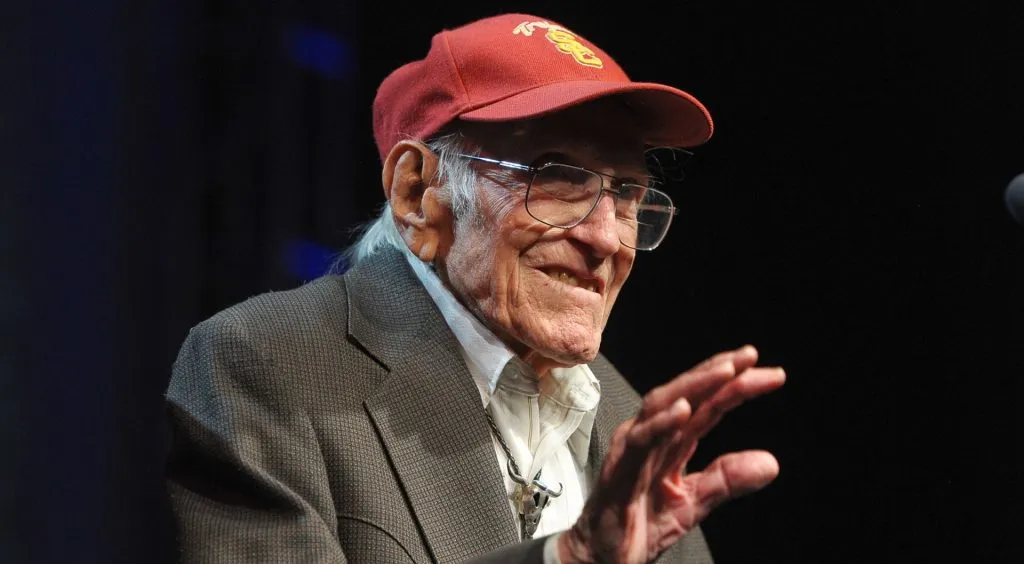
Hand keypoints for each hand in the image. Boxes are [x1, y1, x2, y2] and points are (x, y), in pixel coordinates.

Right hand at [559, 345, 784, 562]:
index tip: (769, 374)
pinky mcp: (619, 470)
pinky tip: (683, 411)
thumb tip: (771, 463)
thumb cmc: (637, 524)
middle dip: (716, 372)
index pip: (706, 405)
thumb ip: (727, 479)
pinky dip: (661, 423)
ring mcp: (632, 450)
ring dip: (693, 386)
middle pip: (684, 394)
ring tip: (724, 371)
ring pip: (660, 405)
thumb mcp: (694, 501)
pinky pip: (640, 441)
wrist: (602, 557)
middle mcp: (650, 436)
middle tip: (749, 357)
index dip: (735, 386)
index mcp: (670, 441)